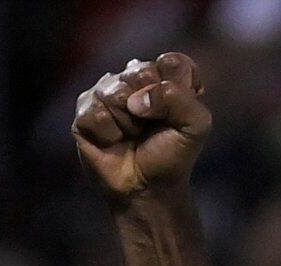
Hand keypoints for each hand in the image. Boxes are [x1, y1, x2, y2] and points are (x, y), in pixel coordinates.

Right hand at [72, 55, 210, 208]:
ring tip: (132, 135)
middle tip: (150, 127)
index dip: (176, 90)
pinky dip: (109, 133)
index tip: (177, 116)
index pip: (171, 62)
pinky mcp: (85, 110)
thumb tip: (135, 100)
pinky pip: (96, 112)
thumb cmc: (172, 155)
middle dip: (151, 106)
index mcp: (164, 76)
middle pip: (141, 71)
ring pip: (116, 91)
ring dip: (129, 122)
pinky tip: (113, 141)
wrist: (148, 188)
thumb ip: (180, 98)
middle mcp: (134, 78)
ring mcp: (106, 91)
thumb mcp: (195, 126)